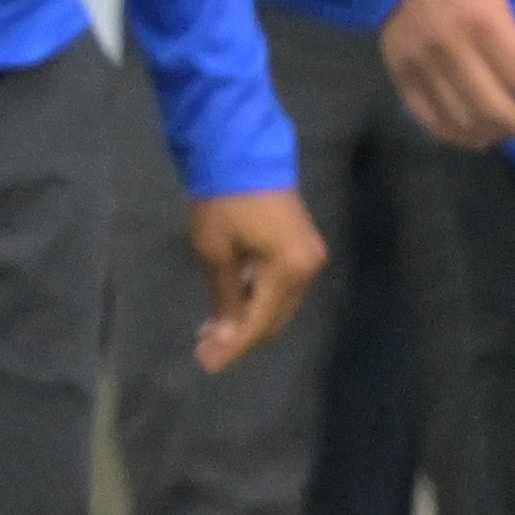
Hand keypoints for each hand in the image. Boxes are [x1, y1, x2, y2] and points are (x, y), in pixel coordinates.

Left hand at [186, 188, 328, 374]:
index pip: (260, 322)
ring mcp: (309, 256)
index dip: (234, 346)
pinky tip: (230, 306)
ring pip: (278, 304)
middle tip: (205, 350)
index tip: (207, 364)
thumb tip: (222, 337)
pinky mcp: (301, 246)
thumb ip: (224, 298)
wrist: (242, 151)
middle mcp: (308, 267)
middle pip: (274, 318)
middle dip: (240, 337)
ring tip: (211, 332)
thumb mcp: (216, 252)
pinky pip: (280, 286)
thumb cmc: (224, 200)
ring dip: (248, 319)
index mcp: (290, 269)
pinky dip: (256, 298)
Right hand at [382, 0, 514, 149]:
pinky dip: (454, 135)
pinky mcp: (401, 73)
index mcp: (483, 19)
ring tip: (514, 133)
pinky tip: (476, 137)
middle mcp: (452, 49)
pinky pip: (428, 117)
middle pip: (493, 106)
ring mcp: (422, 65)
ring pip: (462, 118)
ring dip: (494, 134)